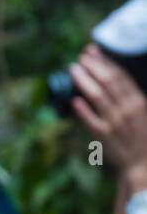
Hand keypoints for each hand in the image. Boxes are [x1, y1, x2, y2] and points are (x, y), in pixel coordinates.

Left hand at [71, 45, 146, 181]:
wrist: (142, 162)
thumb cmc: (141, 133)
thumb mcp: (143, 110)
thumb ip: (129, 94)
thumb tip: (112, 76)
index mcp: (139, 101)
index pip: (120, 76)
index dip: (105, 61)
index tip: (92, 51)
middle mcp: (128, 110)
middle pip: (108, 82)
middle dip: (93, 66)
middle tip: (80, 56)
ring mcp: (115, 122)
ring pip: (97, 97)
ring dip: (84, 80)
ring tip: (73, 69)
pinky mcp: (104, 136)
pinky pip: (92, 121)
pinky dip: (83, 110)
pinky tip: (75, 100)